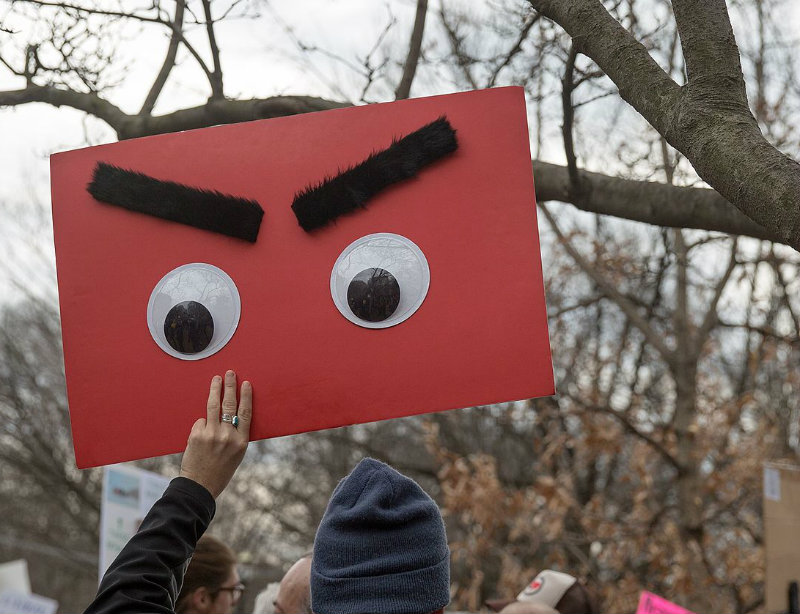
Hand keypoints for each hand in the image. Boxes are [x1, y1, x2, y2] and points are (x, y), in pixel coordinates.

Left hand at [179, 370, 251, 497]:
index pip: (246, 413)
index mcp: (241, 442)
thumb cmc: (220, 471)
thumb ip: (236, 436)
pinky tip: (201, 433)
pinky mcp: (197, 435)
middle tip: (230, 373)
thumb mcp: (236, 455)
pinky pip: (200, 422)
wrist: (200, 486)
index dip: (246, 396)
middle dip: (230, 386)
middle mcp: (228, 436)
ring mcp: (211, 435)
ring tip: (216, 379)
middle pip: (230, 404)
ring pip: (214, 406)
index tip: (246, 383)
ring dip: (215, 389)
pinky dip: (201, 424)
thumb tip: (231, 415)